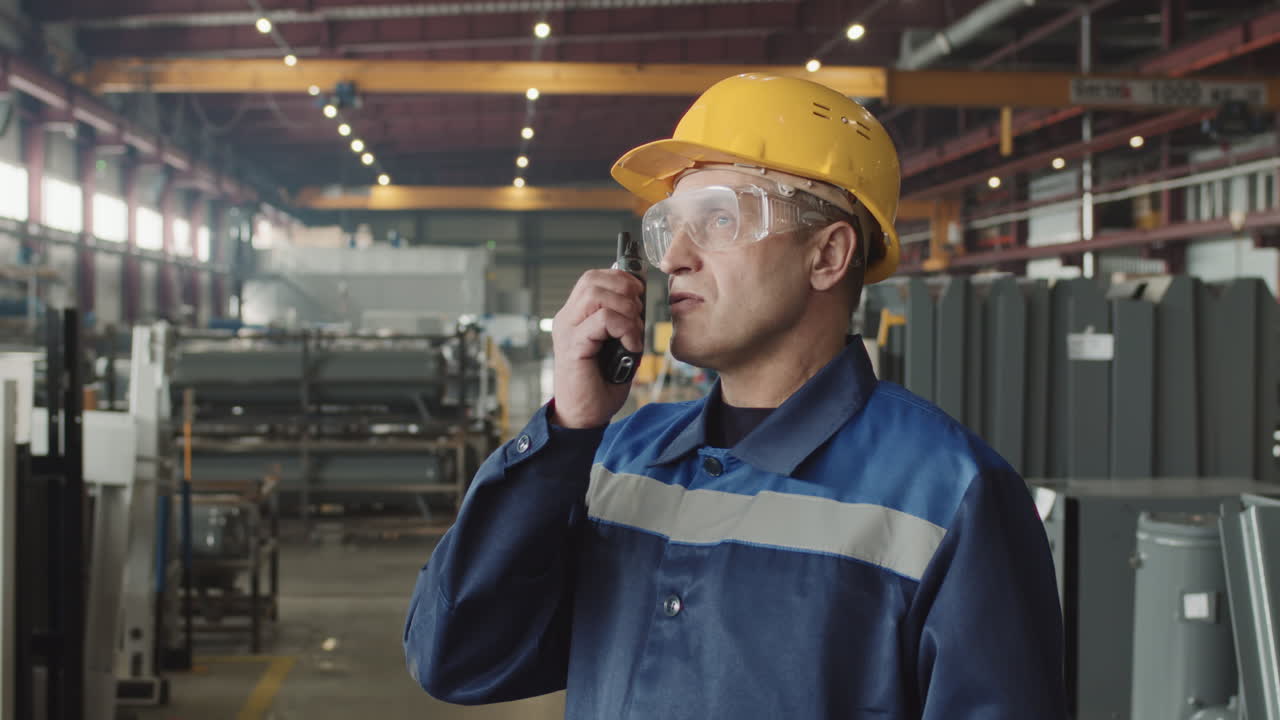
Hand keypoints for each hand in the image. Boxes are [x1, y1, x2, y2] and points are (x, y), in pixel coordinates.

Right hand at [550, 269, 645, 428]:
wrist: (583, 416)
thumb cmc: (602, 383)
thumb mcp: (618, 344)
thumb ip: (623, 320)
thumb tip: (638, 295)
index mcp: (576, 315)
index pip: (593, 278)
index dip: (620, 280)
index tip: (638, 298)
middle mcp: (567, 319)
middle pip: (592, 279)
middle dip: (624, 290)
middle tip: (637, 315)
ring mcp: (567, 330)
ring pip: (596, 294)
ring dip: (625, 310)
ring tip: (633, 332)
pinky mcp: (573, 346)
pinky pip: (602, 320)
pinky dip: (624, 328)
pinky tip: (631, 345)